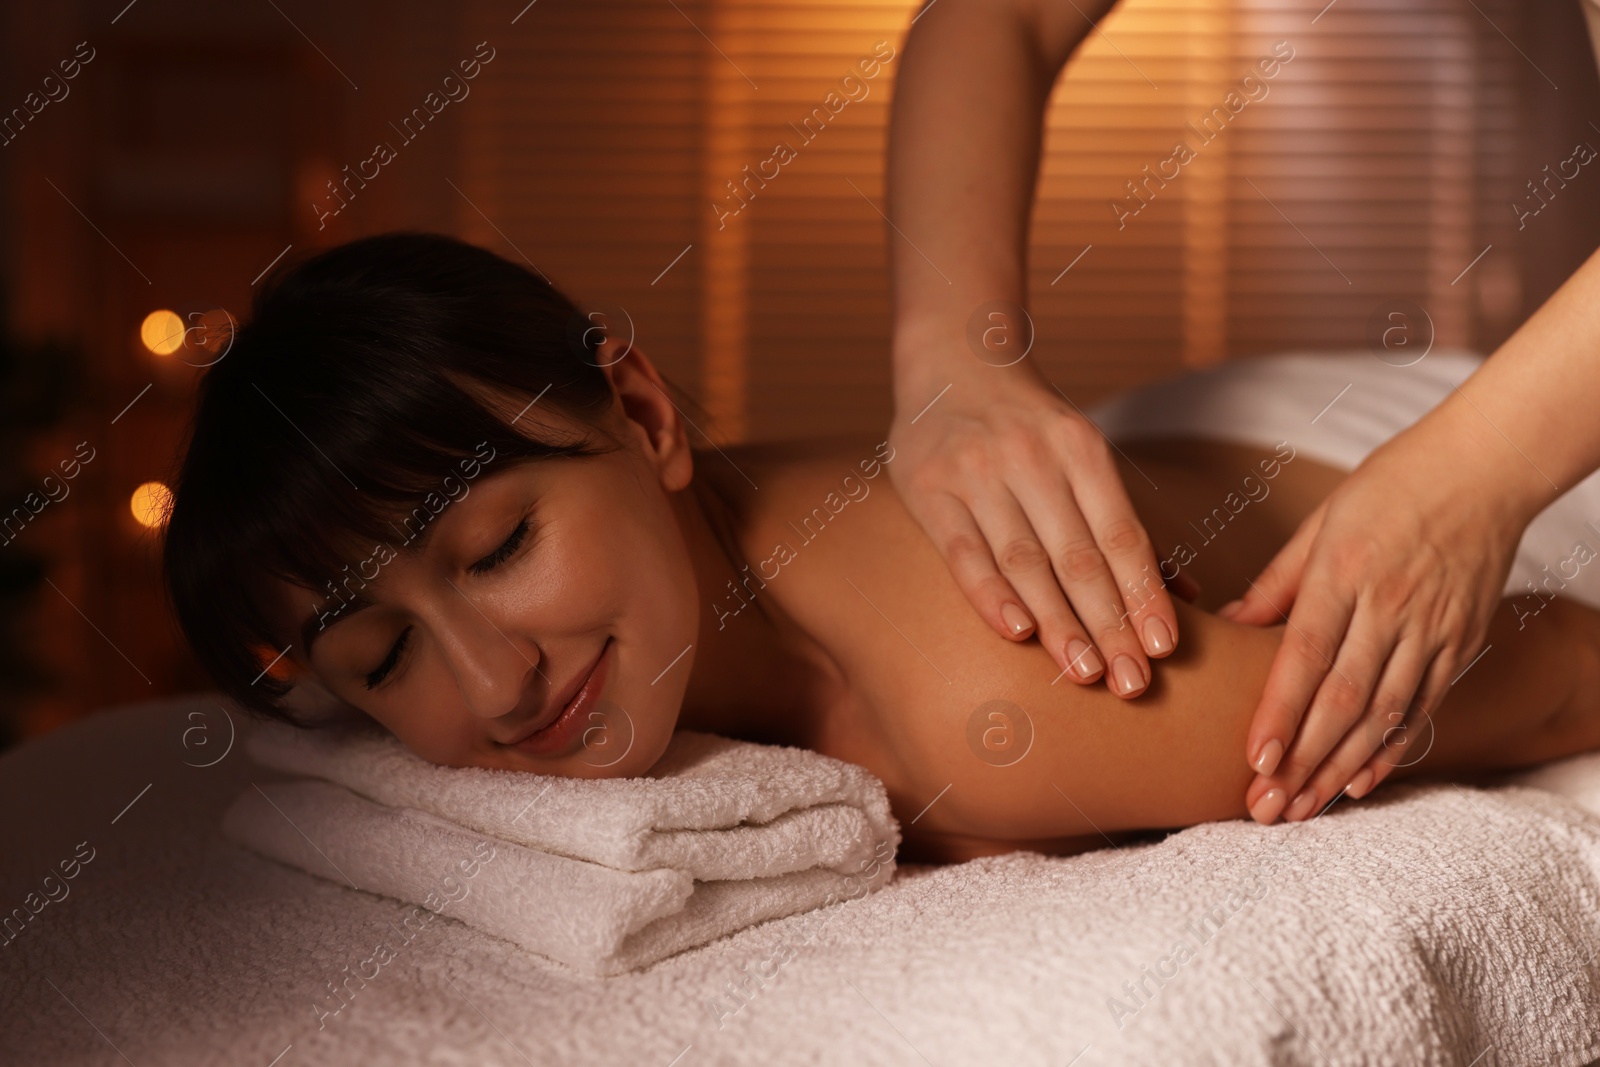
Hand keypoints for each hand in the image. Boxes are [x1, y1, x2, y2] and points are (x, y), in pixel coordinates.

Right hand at [888, 357, 1178, 696]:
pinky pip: (964, 552)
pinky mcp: (929, 489)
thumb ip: (1122, 524)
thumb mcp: (1081, 454)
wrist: (951, 362)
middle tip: (1134, 684)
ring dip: (1058, 622)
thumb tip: (1188, 594)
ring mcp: (976, 472)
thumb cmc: (1029, 427)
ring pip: (1025, 561)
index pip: (1120, 534)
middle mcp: (1030, 457)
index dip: (1144, 593)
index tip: (1165, 649)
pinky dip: (990, 594)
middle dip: (1110, 624)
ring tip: (1085, 673)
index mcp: (1080, 446)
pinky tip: (1018, 633)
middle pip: (1078, 556)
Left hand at [1220, 422, 1528, 822]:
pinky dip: (1390, 749)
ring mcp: (1432, 629)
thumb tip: (1228, 629)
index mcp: (1345, 572)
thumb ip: (1276, 583)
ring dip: (1339, 768)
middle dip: (1301, 761)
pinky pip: (1423, 707)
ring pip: (1382, 714)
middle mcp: (1391, 607)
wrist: (1486, 468)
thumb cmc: (1390, 486)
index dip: (1279, 713)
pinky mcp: (1461, 642)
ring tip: (1301, 808)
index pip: (1306, 657)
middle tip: (1265, 809)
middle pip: (1342, 700)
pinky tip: (1359, 782)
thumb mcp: (1321, 522)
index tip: (1252, 761)